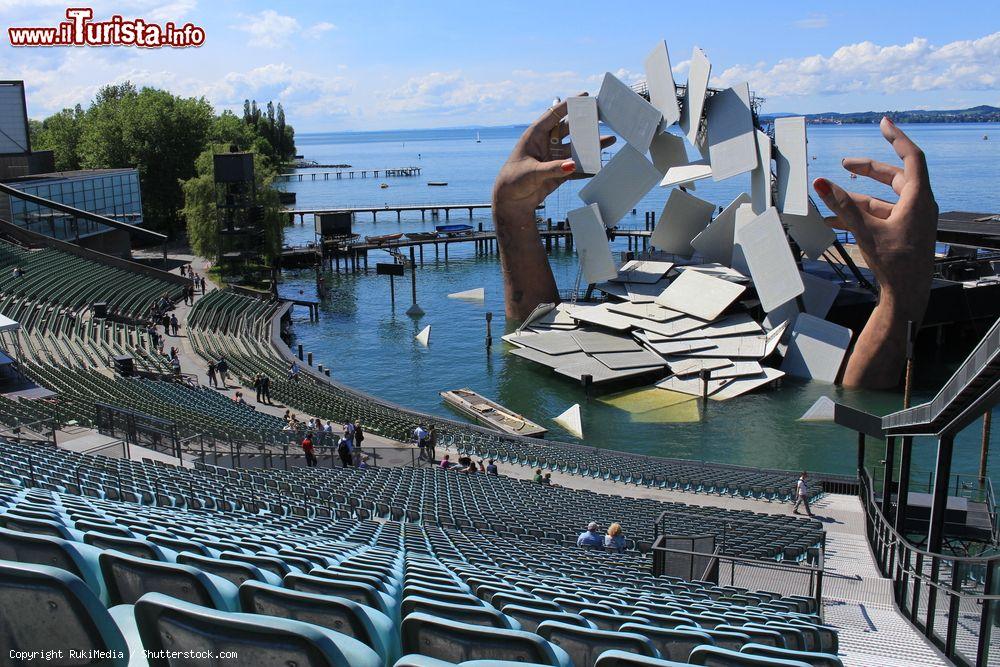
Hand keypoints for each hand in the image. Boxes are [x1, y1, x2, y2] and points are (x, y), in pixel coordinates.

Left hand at [493, 94, 615, 214]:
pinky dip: (586, 167)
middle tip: (601, 115)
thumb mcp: (532, 172)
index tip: (585, 96)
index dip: (569, 105)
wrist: (511, 202)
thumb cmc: (513, 181)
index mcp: (535, 135)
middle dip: (584, 122)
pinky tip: (598, 165)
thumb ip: (553, 169)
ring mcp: (553, 158)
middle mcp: (546, 144)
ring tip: (608, 139)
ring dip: (590, 145)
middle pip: (569, 129)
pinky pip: (575, 168)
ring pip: (575, 148)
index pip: (554, 115)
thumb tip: (573, 165)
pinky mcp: (558, 173)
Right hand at [812, 117, 937, 387]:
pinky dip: (860, 215)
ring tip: (831, 197)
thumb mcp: (866, 232)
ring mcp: (912, 219)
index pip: (911, 157)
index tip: (884, 123)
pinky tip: (836, 221)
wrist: (908, 296)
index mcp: (919, 199)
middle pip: (895, 177)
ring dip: (857, 197)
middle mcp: (919, 206)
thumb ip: (842, 206)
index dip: (897, 138)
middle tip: (845, 163)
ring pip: (884, 198)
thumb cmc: (896, 266)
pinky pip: (881, 216)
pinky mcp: (904, 233)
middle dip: (868, 169)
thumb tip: (821, 183)